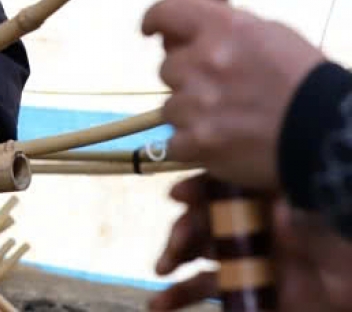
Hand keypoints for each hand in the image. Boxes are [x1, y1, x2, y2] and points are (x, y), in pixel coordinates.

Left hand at [141, 0, 325, 189]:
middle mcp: (206, 60)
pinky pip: (175, 142)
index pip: (169, 10)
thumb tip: (180, 37)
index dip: (155, 19)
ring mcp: (197, 102)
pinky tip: (223, 143)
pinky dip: (193, 146)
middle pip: (168, 67)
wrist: (328, 136)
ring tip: (231, 120)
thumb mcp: (272, 37)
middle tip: (222, 91)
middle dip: (188, 78)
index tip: (151, 30)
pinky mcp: (196, 141)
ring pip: (170, 107)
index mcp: (226, 28)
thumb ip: (225, 32)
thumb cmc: (306, 83)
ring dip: (192, 113)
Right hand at [150, 174, 351, 310]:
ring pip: (199, 256)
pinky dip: (176, 296)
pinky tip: (157, 304)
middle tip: (177, 245)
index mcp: (268, 207)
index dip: (199, 190)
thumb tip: (281, 213)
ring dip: (173, 260)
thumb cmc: (343, 258)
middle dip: (184, 229)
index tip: (178, 196)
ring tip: (160, 270)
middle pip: (206, 222)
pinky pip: (205, 290)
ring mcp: (245, 262)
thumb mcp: (324, 237)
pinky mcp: (242, 290)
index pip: (226, 190)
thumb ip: (302, 226)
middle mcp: (251, 230)